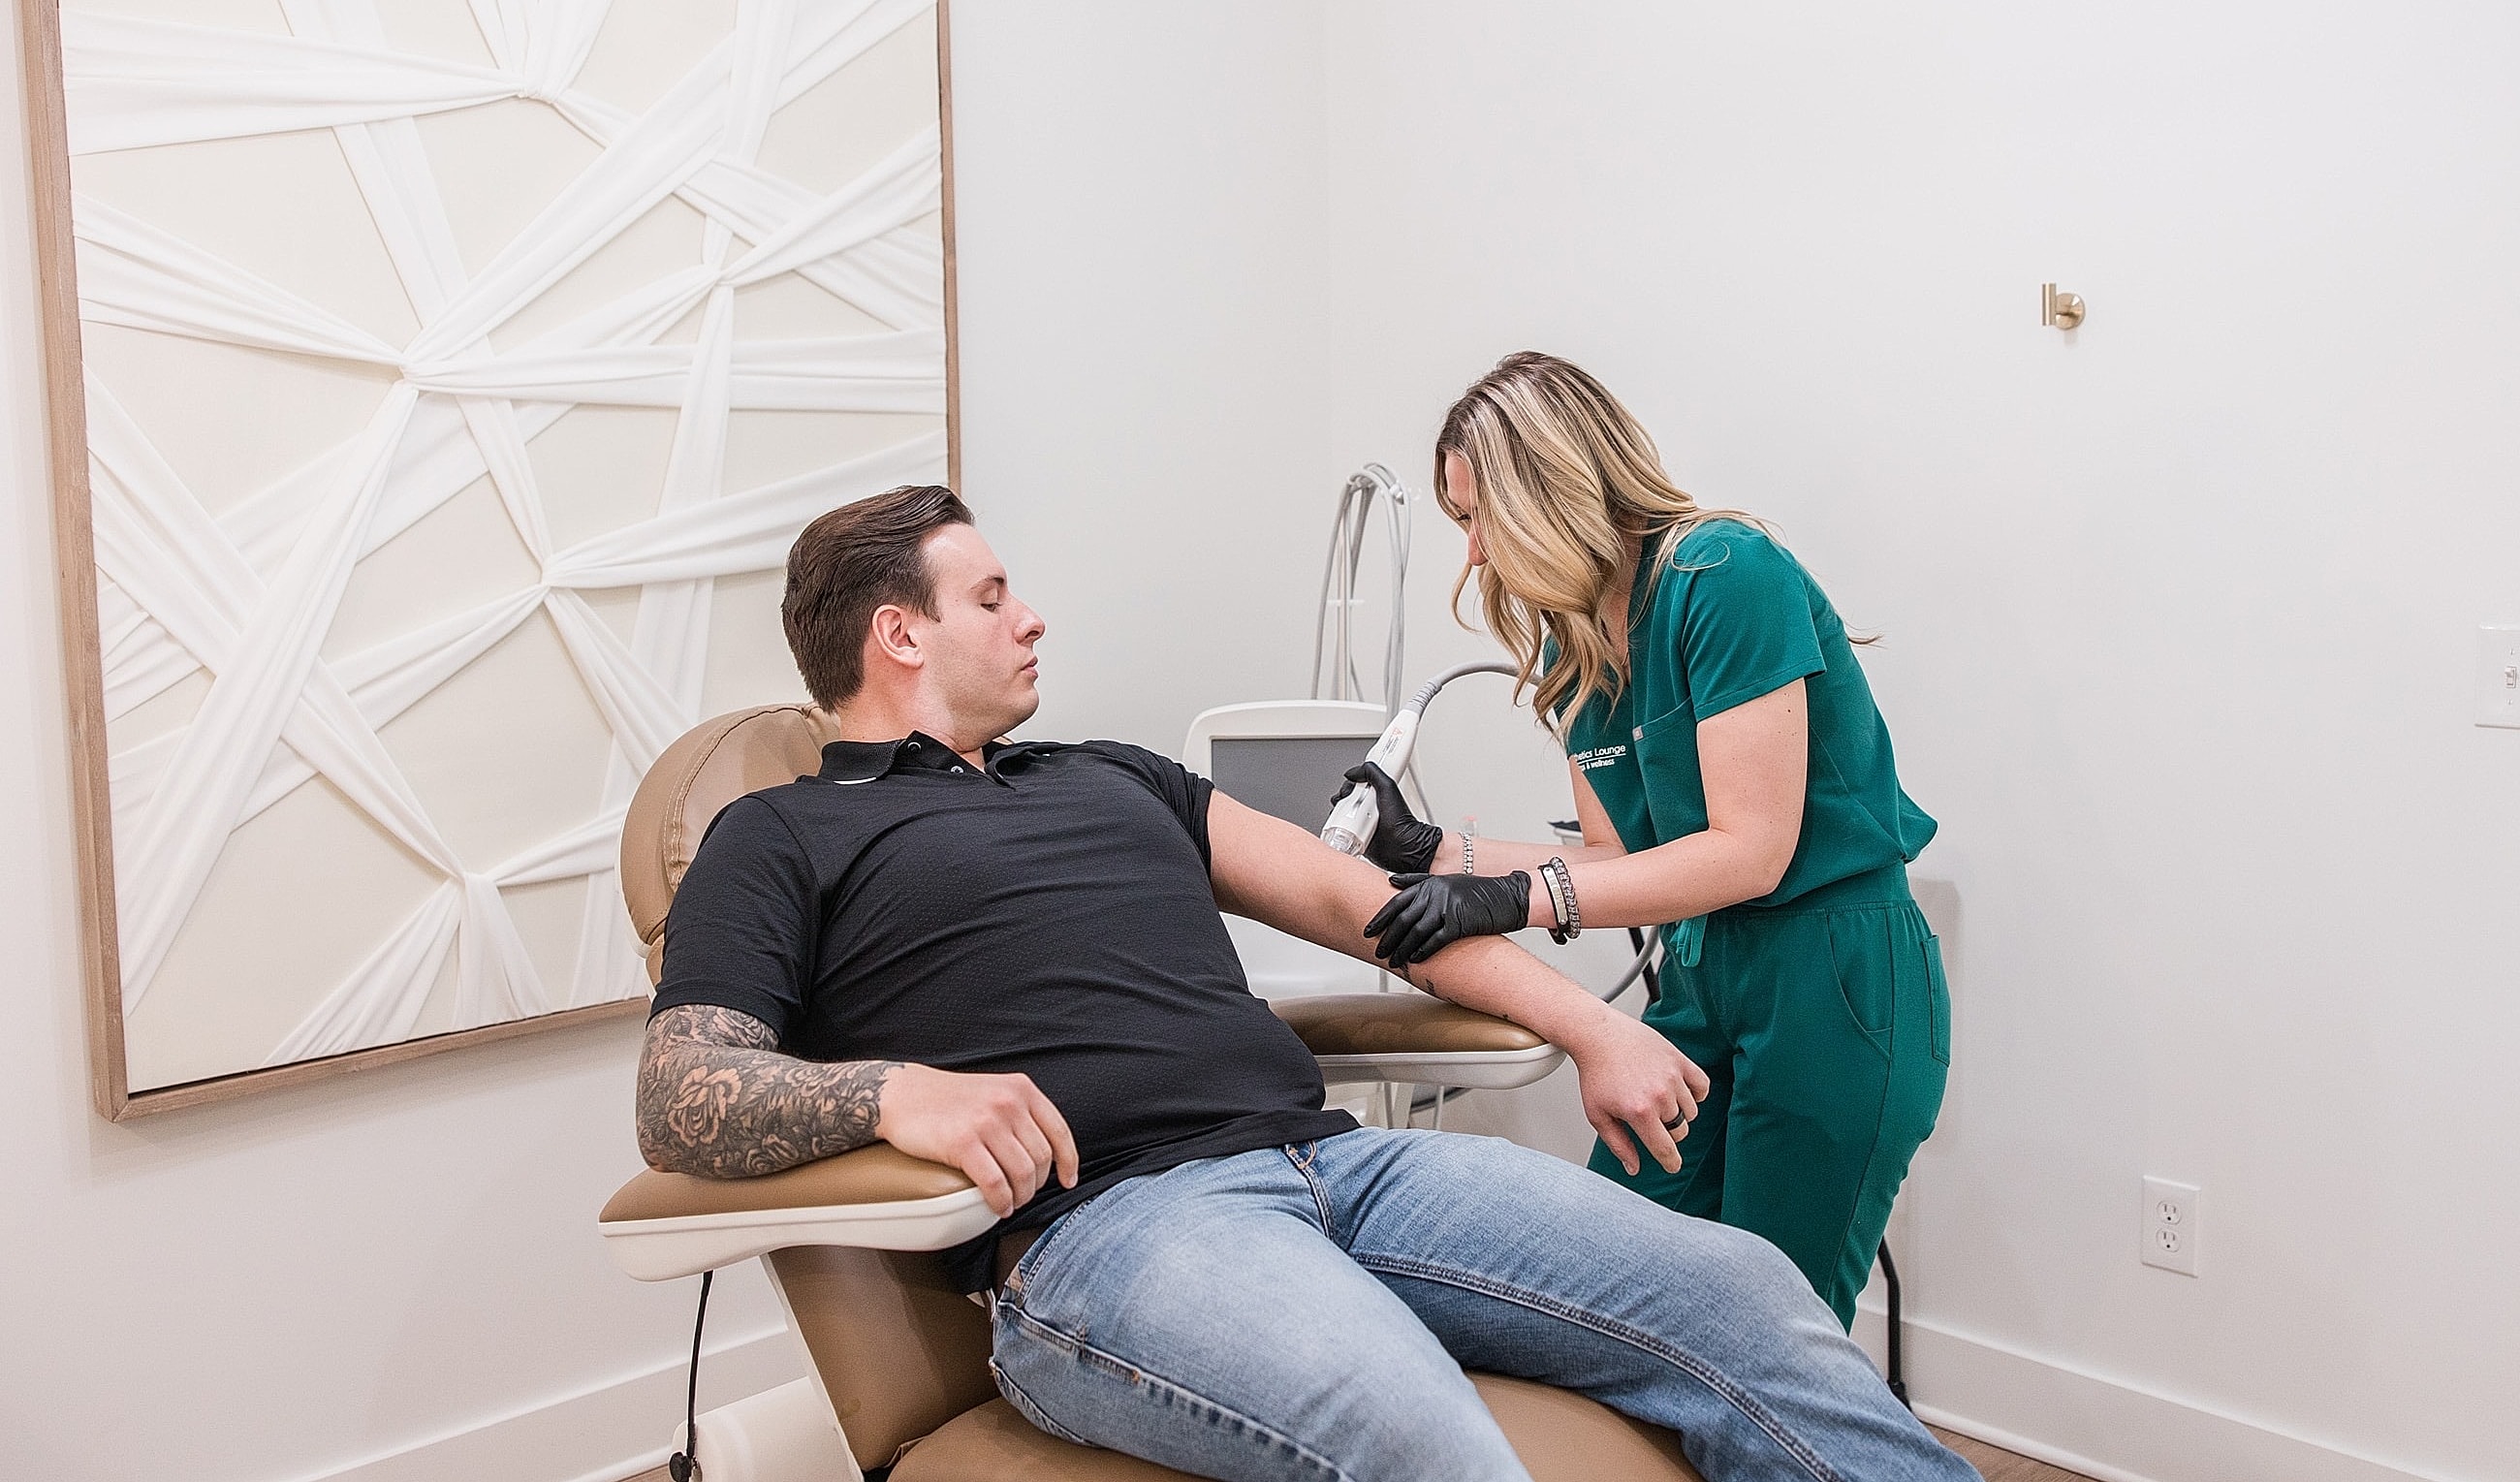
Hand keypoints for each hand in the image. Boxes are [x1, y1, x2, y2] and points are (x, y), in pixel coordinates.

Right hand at [875, 1064, 1080, 1216]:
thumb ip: (1021, 1112)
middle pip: (1041, 1158)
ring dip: (1020, 1197)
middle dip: (1037, 1184)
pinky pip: (995, 1183)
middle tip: (1024, 1194)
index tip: (1068, 1180)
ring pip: (1022, 1174)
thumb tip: (1047, 1150)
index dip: (1068, 1162)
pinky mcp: (963, 1143)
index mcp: (1021, 1089)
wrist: (902, 1094)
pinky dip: (1001, 1201)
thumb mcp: (994, 1091)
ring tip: (1011, 1202)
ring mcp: (986, 1122)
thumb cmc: (947, 1099)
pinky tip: (998, 1206)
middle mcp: (1008, 1103)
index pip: (1059, 1131)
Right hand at [1334, 763, 1444, 872]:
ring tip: (1352, 819)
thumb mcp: (1387, 787)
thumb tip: (1353, 772)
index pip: (1354, 783)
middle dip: (1343, 799)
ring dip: (1339, 815)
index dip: (1350, 784)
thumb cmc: (1400, 821)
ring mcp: (1361, 821)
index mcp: (1375, 793)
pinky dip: (1338, 828)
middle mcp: (1367, 806)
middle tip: (1354, 805)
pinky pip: (1340, 829)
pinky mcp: (1355, 835)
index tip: (1351, 788)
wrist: (1402, 847)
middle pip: (1344, 797)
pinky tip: (1345, 828)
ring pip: (1340, 813)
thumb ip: (1372, 773)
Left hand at [1363, 870, 1531, 966]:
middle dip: (1388, 938)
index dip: (1381, 918)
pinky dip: (1423, 951)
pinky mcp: (1460, 922)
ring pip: (1416, 931)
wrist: (1510, 896)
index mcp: (1431, 883)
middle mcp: (1436, 893)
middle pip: (1403, 918)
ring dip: (1402, 948)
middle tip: (1378, 951)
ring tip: (1393, 961)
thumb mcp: (1448, 880)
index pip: (1397, 901)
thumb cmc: (1480, 892)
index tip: (1369, 930)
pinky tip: (1415, 960)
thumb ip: (1420, 881)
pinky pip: (1436, 940)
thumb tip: (1392, 881)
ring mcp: (1448, 907)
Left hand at [1557, 1007, 1711, 1177]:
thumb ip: (1618, 1145)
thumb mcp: (1598, 1115)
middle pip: (1679, 1131)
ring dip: (1678, 1112)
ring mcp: (1672, 1076)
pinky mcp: (1679, 1060)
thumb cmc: (1596, 1073)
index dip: (1670, 1162)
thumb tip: (1634, 1168)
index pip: (1665, 1149)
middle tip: (1649, 1119)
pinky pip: (1702, 1086)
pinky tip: (1679, 1091)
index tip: (1672, 1166)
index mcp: (1639, 1112)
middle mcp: (1660, 1095)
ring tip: (1656, 1099)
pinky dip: (1695, 1093)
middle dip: (1666, 1132)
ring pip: (1691, 1111)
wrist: (1598, 1035)